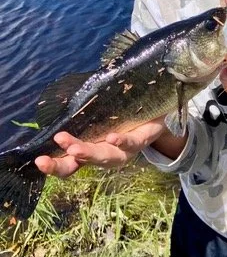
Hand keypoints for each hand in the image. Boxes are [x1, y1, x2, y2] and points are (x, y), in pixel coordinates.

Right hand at [35, 117, 167, 178]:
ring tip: (74, 148)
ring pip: (105, 157)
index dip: (54, 165)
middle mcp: (105, 153)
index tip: (38, 161)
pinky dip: (121, 141)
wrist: (158, 112)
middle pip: (82, 163)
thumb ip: (84, 106)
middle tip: (48, 158)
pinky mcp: (141, 140)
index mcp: (91, 147)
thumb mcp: (101, 110)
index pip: (69, 162)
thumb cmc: (123, 112)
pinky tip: (112, 137)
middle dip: (65, 162)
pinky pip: (131, 143)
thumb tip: (61, 91)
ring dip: (89, 153)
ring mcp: (123, 150)